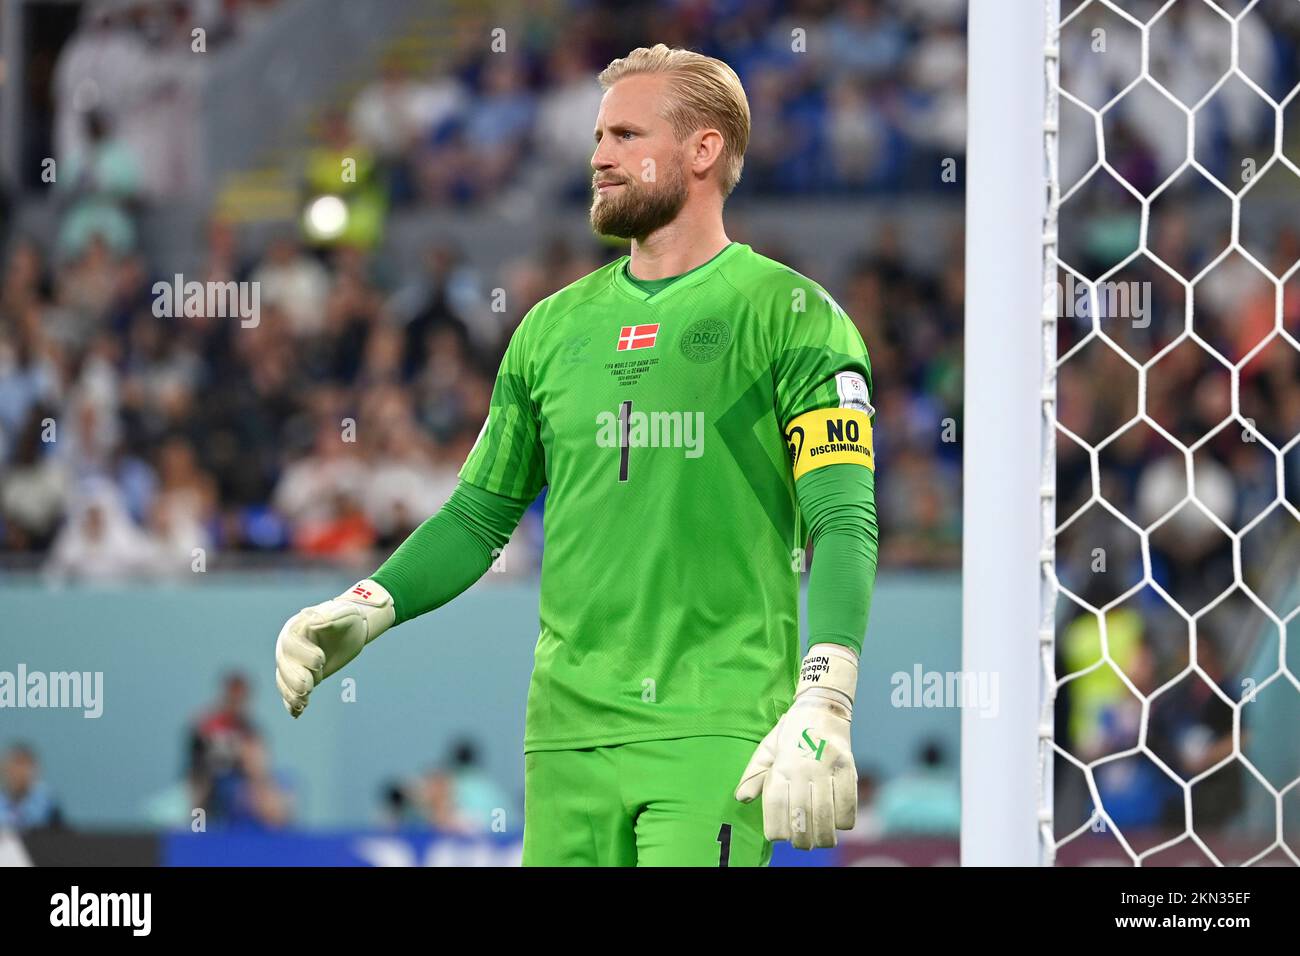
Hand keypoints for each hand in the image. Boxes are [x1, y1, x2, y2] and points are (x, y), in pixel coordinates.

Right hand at [274, 580, 394, 717]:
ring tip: (303, 705)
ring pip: (284, 680)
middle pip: (284, 664)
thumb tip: (313, 620)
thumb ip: (330, 615)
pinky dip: (291, 703)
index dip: (303, 654)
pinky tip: (297, 714)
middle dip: (294, 678)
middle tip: (308, 689)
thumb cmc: (348, 618)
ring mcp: (292, 662)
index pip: (291, 642)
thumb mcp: (345, 613)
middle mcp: (289, 646)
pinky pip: (289, 691)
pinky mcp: (299, 676)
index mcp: (297, 627)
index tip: (321, 661)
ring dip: (291, 694)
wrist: (351, 630)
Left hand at [735, 643, 858, 848]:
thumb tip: (742, 798)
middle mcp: (802, 768)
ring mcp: (826, 767)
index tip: (778, 837)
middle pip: (801, 815)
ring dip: (824, 835)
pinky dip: (845, 820)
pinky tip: (839, 825)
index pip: (776, 806)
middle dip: (802, 838)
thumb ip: (754, 775)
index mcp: (781, 765)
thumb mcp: (767, 749)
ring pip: (826, 814)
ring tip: (821, 841)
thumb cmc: (790, 732)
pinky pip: (849, 802)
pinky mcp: (848, 767)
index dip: (776, 828)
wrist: (822, 707)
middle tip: (803, 844)